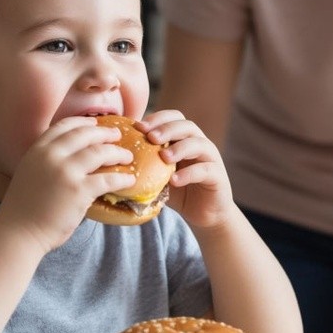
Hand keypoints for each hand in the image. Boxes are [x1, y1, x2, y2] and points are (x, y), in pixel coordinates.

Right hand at [0, 116, 135, 251]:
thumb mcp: (29, 173)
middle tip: (117, 135)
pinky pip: (108, 179)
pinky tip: (130, 180)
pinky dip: (122, 178)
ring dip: (118, 153)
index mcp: (38, 150)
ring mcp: (66, 172)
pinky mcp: (79, 191)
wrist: (18, 232)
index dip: (84, 122)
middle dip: (105, 133)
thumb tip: (71, 158)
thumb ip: (47, 162)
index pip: (64, 126)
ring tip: (128, 156)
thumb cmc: (24, 209)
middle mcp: (51, 156)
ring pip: (100, 152)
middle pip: (86, 134)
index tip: (96, 123)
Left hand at [139, 110, 233, 227]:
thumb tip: (115, 158)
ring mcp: (211, 159)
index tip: (139, 126)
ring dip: (180, 147)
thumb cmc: (179, 191)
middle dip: (167, 128)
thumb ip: (146, 163)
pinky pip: (205, 170)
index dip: (158, 118)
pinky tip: (174, 180)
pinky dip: (189, 173)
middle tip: (151, 137)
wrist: (205, 214)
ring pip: (199, 144)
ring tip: (164, 157)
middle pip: (187, 126)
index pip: (174, 117)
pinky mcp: (218, 177)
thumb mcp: (159, 175)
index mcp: (185, 139)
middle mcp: (200, 144)